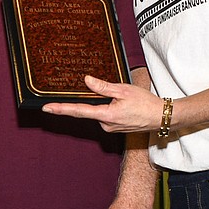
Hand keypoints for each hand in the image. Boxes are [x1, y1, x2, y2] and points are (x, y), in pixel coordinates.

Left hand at [42, 76, 163, 133]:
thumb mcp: (123, 90)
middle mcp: (106, 125)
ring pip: (98, 112)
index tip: (47, 108)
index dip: (61, 109)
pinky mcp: (115, 128)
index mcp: (106, 115)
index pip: (78, 111)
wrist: (162, 117)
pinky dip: (109, 108)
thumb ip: (103, 87)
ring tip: (124, 99)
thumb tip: (86, 81)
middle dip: (91, 100)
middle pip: (88, 110)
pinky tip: (122, 105)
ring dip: (104, 104)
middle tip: (105, 95)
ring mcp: (110, 128)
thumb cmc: (145, 103)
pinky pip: (105, 116)